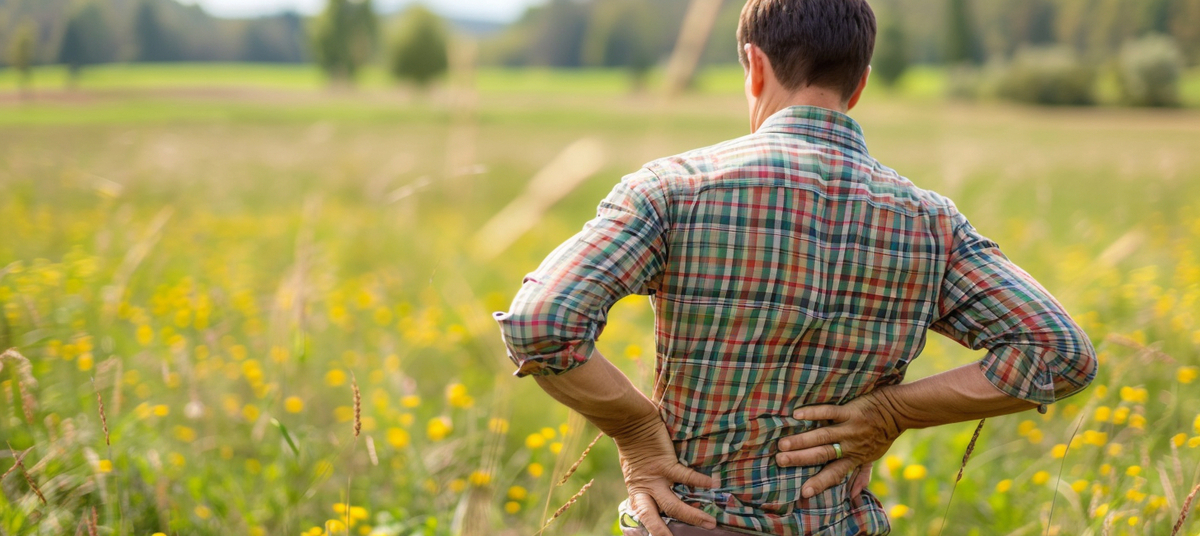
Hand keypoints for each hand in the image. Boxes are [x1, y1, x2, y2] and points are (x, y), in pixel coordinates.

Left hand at [614, 417, 717, 535]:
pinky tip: (712, 483)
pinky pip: (684, 476)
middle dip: (665, 532)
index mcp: (638, 491)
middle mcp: (645, 488)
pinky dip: (699, 480)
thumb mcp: (636, 469)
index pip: (644, 515)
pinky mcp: (664, 463)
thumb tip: (662, 488)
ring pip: (673, 504)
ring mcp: (655, 477)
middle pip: (654, 517)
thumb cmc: (634, 444)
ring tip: (710, 522)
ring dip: (693, 515)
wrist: (630, 423)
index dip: (652, 528)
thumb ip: (647, 481)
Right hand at [774, 390, 902, 498]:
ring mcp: (850, 428)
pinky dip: (814, 413)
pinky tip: (798, 414)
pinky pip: (830, 412)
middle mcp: (850, 445)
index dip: (820, 483)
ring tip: (783, 444)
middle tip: (781, 461)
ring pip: (823, 436)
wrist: (898, 411)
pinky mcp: (850, 411)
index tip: (803, 492)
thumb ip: (862, 474)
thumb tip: (855, 496)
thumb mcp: (874, 457)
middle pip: (823, 454)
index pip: (834, 473)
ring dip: (802, 440)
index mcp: (854, 457)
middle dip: (801, 459)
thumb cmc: (883, 435)